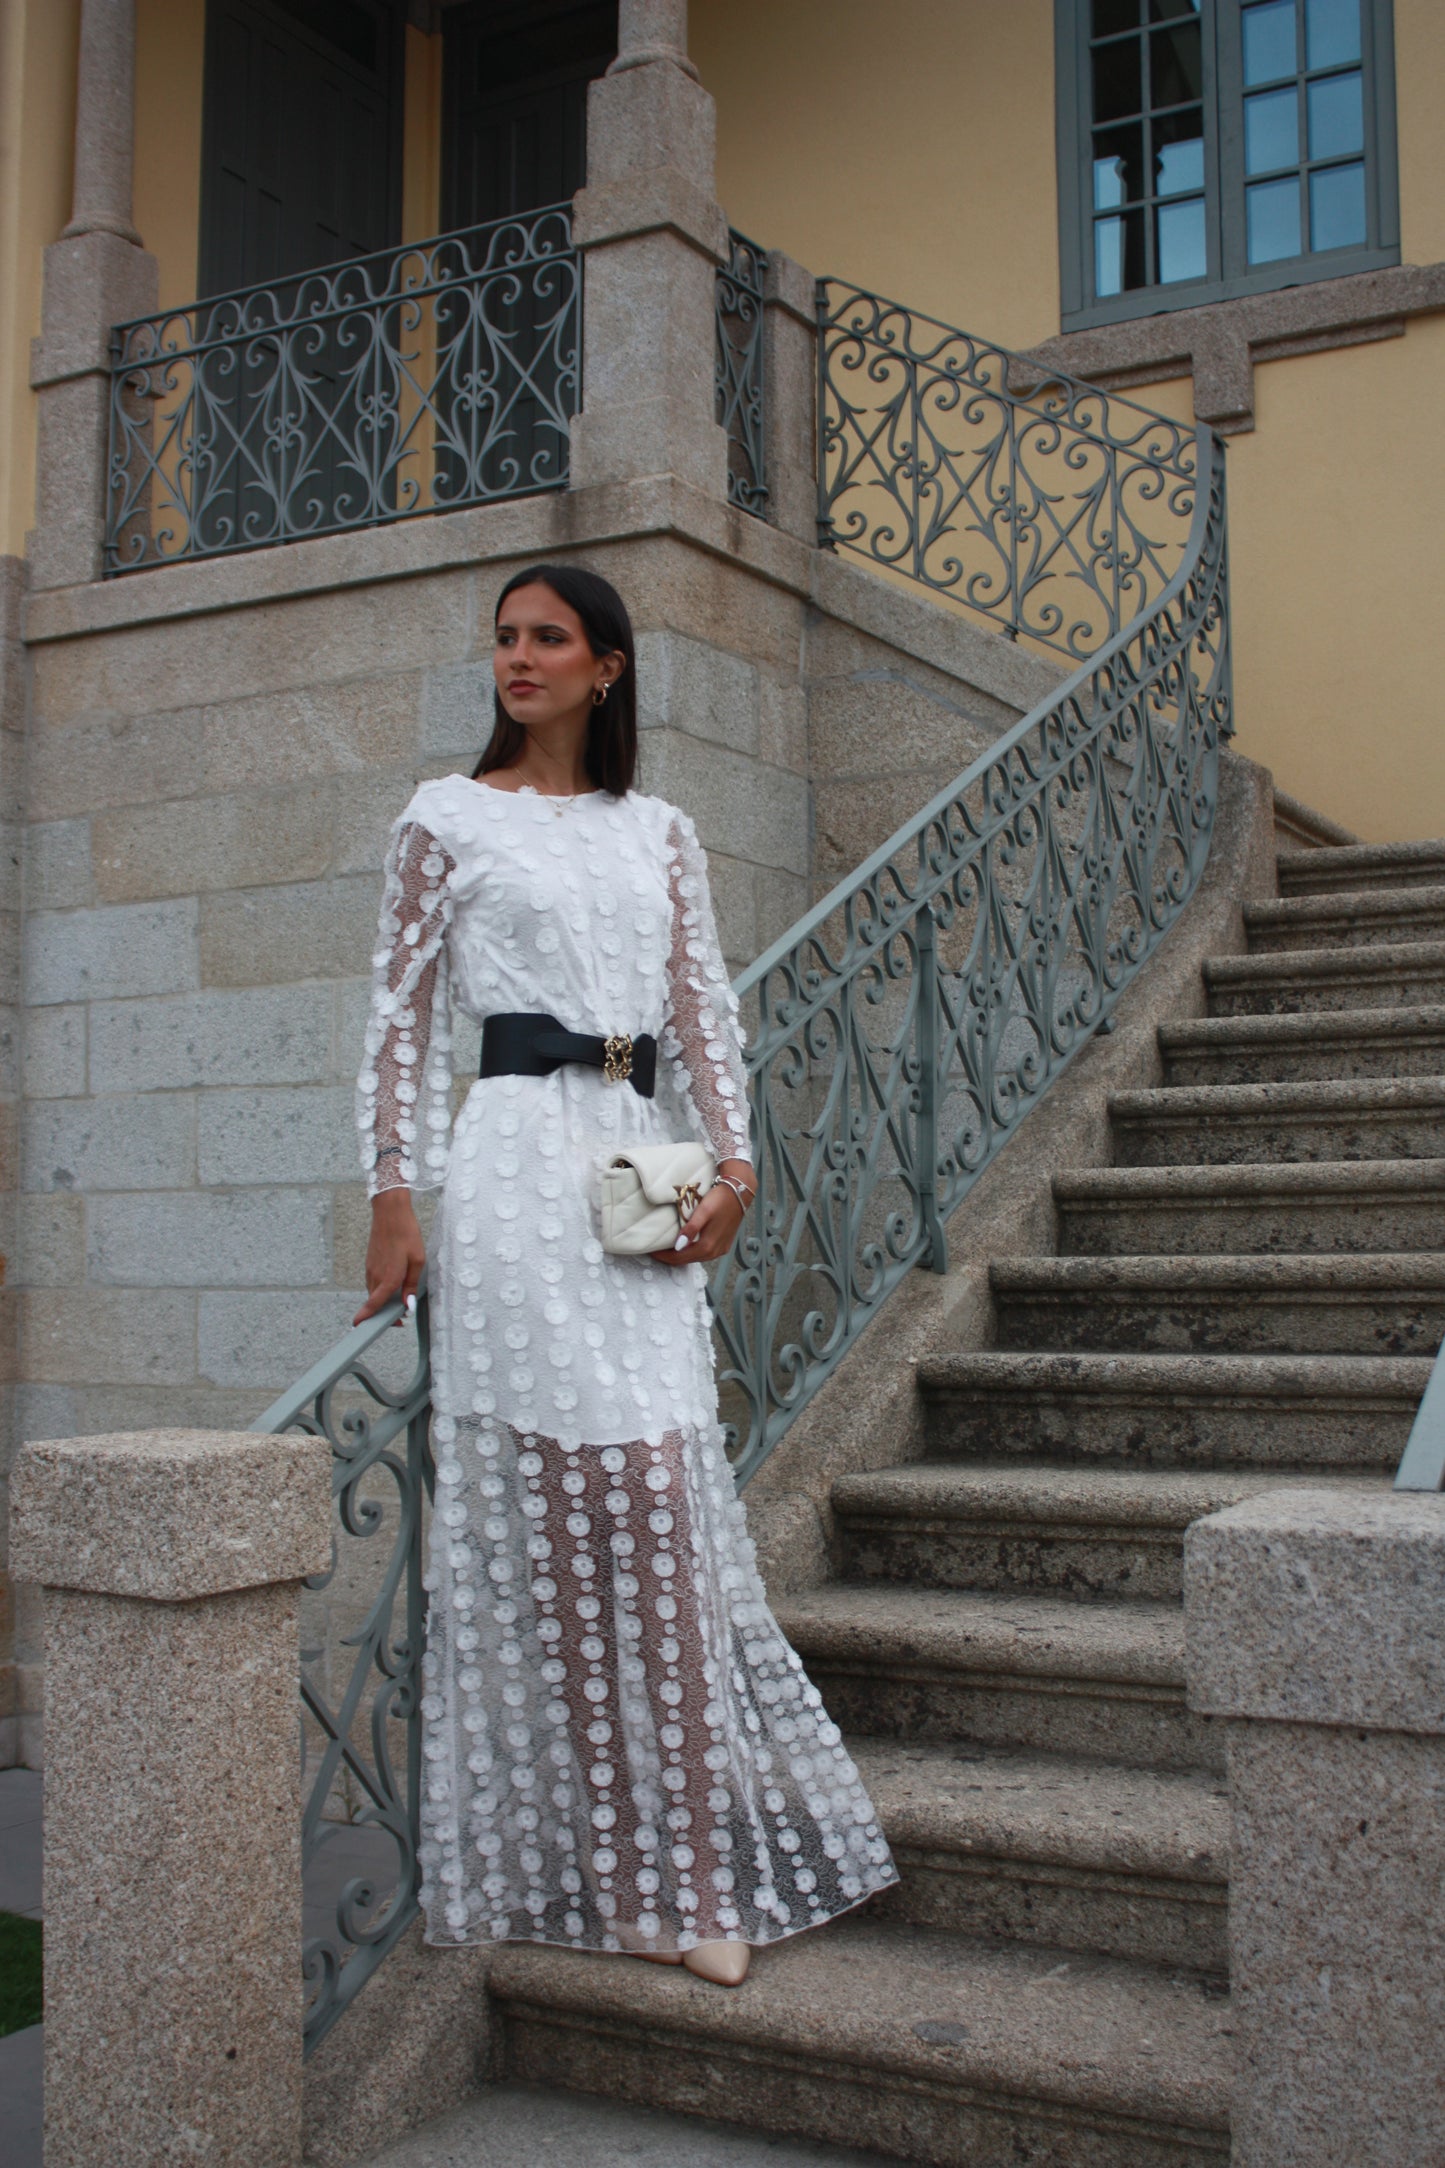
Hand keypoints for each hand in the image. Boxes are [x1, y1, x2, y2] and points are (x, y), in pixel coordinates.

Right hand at [354, 1188, 425, 1323]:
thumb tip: (408, 1304)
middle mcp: (376, 1276)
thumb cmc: (406, 1234)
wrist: (390, 1213)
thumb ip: (412, 1284)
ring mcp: (370, 1269)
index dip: (367, 1318)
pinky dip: (380, 1289)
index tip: (362, 1328)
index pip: (374, 1304)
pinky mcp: (369, 1263)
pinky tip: (392, 1284)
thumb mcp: (418, 1260)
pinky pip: (373, 1283)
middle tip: (399, 1317)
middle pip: (374, 1303)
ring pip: (373, 1293)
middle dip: (383, 1313)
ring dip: (382, 1301)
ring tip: (399, 1301)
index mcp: (389, 1277)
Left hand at [650, 1162, 753, 1266]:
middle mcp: (714, 1252)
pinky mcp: (723, 1245)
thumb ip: (691, 1229)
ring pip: (695, 1258)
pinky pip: (703, 1254)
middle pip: (687, 1260)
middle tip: (656, 1250)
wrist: (739, 1192)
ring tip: (667, 1249)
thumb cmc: (720, 1199)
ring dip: (681, 1256)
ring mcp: (720, 1250)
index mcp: (707, 1246)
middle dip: (670, 1258)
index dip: (664, 1256)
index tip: (651, 1251)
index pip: (680, 1258)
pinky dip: (691, 1252)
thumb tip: (678, 1246)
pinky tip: (685, 1246)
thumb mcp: (703, 1212)